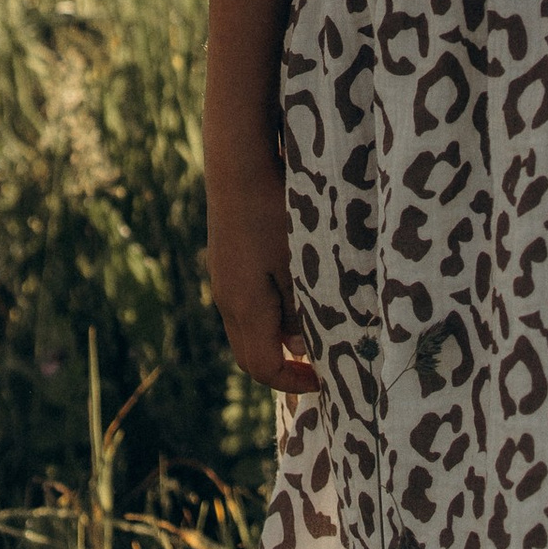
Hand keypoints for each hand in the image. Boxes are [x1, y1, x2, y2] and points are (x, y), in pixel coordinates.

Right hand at [205, 160, 316, 395]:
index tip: (324, 383)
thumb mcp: (299, 264)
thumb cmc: (275, 213)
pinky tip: (291, 300)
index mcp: (244, 308)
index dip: (293, 383)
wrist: (237, 165)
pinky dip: (267, 319)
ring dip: (275, 343)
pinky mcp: (225, 262)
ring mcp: (223, 280)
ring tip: (310, 336)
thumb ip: (301, 310)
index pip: (262, 367)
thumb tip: (302, 348)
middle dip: (282, 369)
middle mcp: (227, 301)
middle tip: (317, 371)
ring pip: (246, 332)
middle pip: (250, 356)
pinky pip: (244, 307)